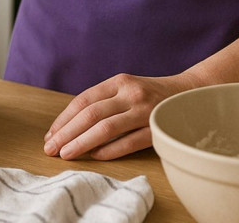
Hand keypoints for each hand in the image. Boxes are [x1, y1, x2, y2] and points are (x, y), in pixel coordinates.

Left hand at [43, 72, 193, 160]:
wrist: (188, 94)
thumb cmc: (149, 94)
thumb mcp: (126, 87)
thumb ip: (104, 100)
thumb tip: (69, 125)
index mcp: (119, 81)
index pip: (84, 100)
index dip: (64, 118)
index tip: (50, 134)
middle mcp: (130, 93)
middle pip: (90, 114)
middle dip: (66, 132)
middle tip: (50, 148)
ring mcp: (144, 110)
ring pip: (106, 128)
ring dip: (82, 143)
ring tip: (66, 154)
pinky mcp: (156, 128)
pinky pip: (128, 142)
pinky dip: (109, 151)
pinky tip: (95, 156)